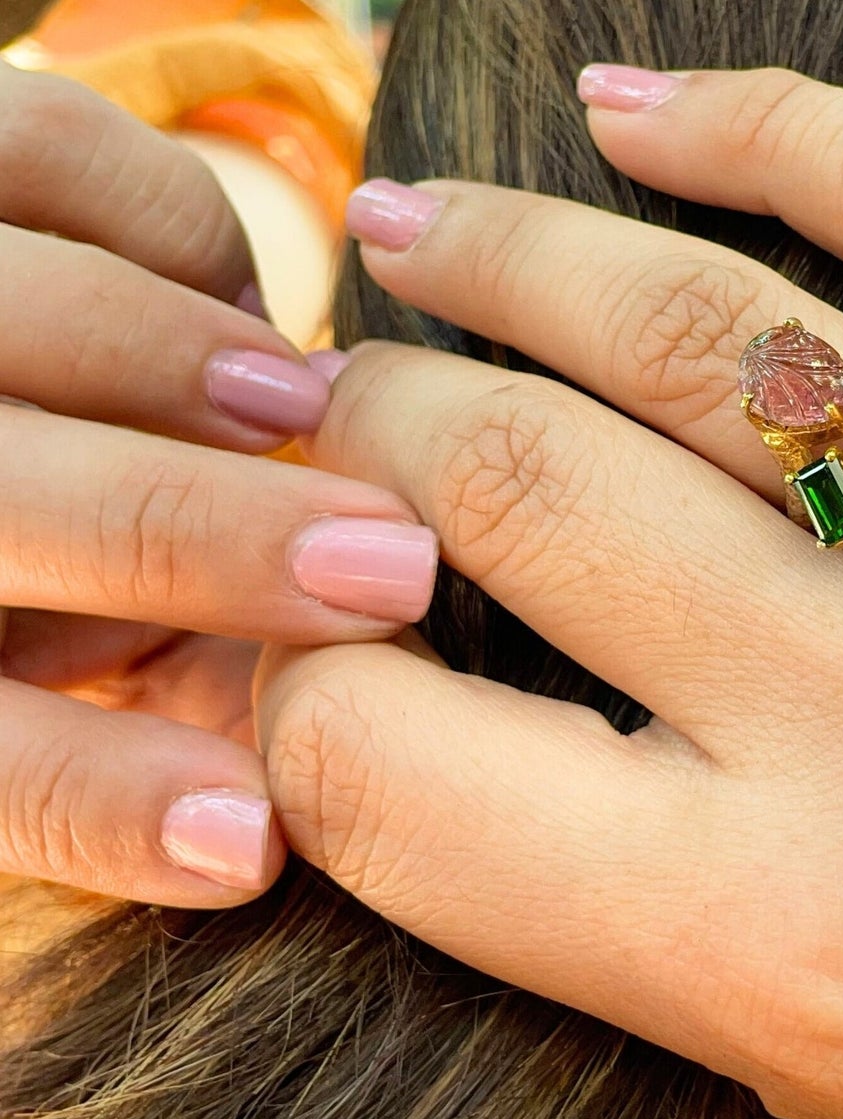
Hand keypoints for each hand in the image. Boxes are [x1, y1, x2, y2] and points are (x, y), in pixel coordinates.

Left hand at [0, 63, 437, 904]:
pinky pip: (56, 148)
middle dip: (213, 539)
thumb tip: (257, 832)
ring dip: (197, 364)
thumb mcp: (27, 698)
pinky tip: (241, 305)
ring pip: (47, 306)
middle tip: (395, 568)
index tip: (263, 838)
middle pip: (31, 507)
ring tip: (307, 412)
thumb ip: (118, 765)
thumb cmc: (18, 589)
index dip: (112, 802)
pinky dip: (175, 221)